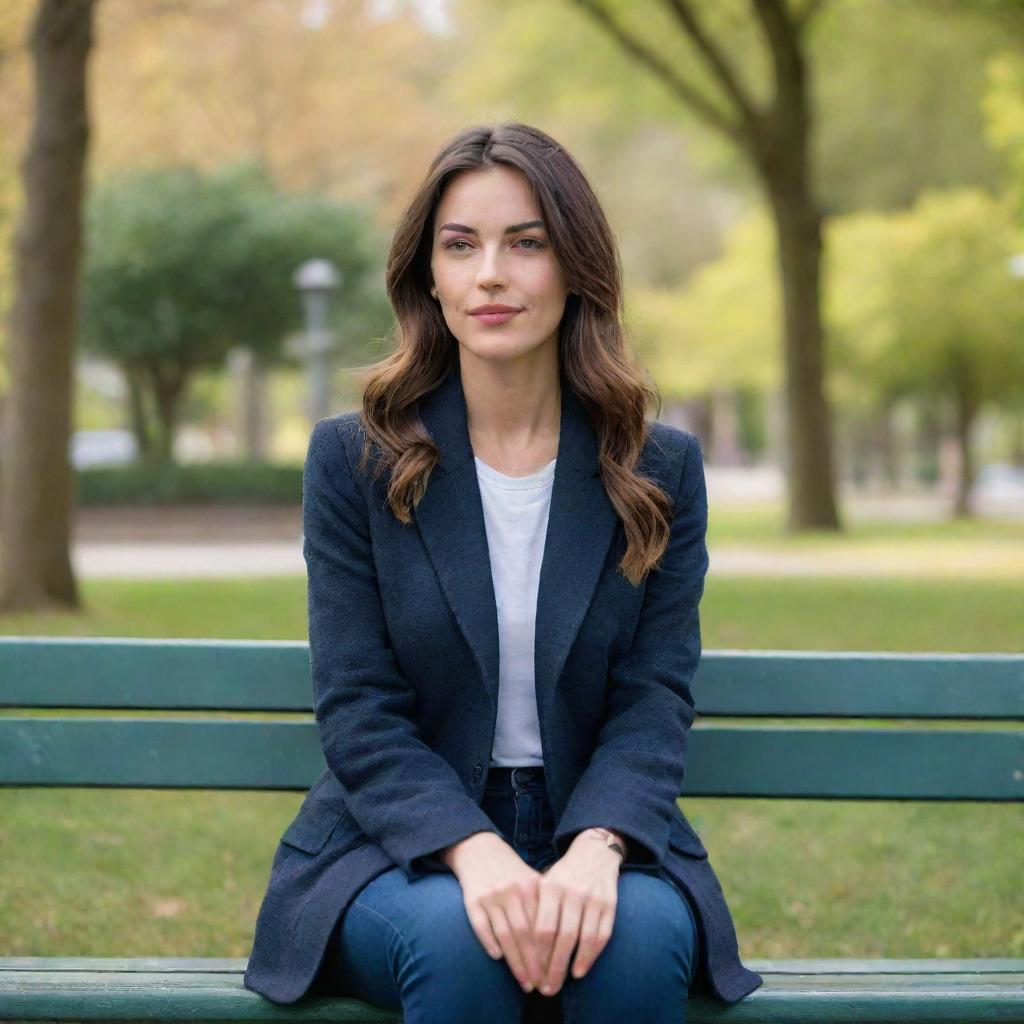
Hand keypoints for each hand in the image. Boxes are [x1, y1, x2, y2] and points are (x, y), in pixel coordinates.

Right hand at [443, 831, 546, 992]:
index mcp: (531, 886)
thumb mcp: (532, 882)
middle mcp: (512, 891)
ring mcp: (491, 895)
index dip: (550, 953)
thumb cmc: (512, 872)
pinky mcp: (472, 899)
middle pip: (525, 935)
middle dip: (533, 964)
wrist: (480, 849)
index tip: (556, 974)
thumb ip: (545, 906)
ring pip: (504, 935)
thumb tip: (564, 941)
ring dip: (515, 962)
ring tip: (524, 982)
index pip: (543, 926)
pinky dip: (489, 943)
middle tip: (541, 987)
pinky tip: (498, 958)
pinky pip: (481, 926)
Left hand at [529, 828, 620, 995]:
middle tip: (546, 988)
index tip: (532, 974)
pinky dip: (592, 956)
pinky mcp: (610, 904)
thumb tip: (521, 948)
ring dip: (572, 965)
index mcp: (550, 886)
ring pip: (584, 939)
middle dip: (553, 967)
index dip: (537, 955)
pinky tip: (581, 969)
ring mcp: (593, 898)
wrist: (594, 851)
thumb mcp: (544, 884)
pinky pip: (602, 936)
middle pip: (563, 938)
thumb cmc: (563, 875)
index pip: (542, 928)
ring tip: (562, 982)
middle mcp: (572, 892)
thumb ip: (535, 910)